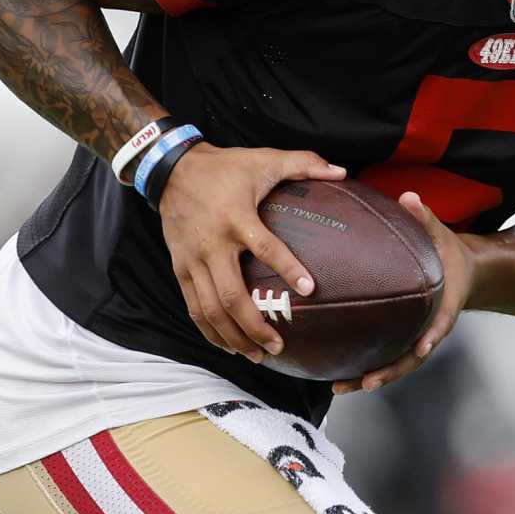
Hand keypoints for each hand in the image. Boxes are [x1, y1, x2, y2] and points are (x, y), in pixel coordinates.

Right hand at [158, 144, 346, 362]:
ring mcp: (192, 260)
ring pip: (210, 309)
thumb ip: (304, 163)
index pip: (265, 247)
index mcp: (237, 218)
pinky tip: (227, 345)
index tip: (310, 289)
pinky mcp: (180, 268)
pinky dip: (209, 330)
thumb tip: (342, 172)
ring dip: (232, 336)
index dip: (288, 268)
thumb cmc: (226, 166)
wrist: (172, 169)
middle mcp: (212, 244)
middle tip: (279, 346)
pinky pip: (193, 306)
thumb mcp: (265, 158)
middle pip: (231, 297)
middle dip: (254, 327)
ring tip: (257, 355)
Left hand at [332, 191, 478, 394]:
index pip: (440, 324)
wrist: (465, 273)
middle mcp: (429, 328)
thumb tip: (409, 198)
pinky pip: (384, 355)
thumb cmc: (450, 255)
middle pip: (411, 359)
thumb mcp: (442, 234)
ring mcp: (416, 337)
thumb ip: (426, 218)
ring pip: (395, 365)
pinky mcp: (403, 337)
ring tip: (339, 387)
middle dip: (389, 372)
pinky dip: (363, 367)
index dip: (432, 336)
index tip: (423, 347)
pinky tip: (335, 372)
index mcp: (444, 306)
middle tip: (365, 382)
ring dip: (368, 378)